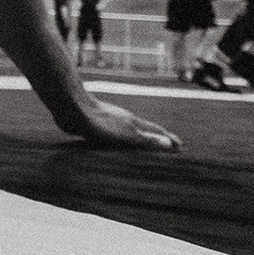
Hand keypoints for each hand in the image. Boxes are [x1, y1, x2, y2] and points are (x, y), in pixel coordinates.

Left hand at [56, 97, 180, 151]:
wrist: (72, 109)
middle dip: (158, 138)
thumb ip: (146, 140)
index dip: (169, 139)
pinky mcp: (96, 125)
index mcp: (133, 122)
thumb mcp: (126, 136)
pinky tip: (116, 144)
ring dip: (140, 138)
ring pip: (130, 130)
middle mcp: (124, 120)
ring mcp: (111, 120)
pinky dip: (123, 140)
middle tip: (168, 145)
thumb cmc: (99, 124)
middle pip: (145, 129)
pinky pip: (115, 134)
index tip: (181, 146)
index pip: (156, 131)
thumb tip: (169, 144)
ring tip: (144, 145)